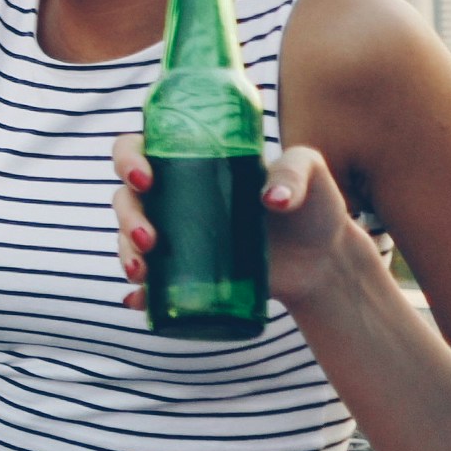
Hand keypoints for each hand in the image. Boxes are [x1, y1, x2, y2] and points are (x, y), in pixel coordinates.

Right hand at [107, 137, 382, 311]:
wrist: (325, 259)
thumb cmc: (314, 206)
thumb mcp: (312, 172)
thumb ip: (295, 172)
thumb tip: (271, 199)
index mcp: (193, 161)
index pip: (140, 150)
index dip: (127, 160)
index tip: (144, 179)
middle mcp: (176, 197)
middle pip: (126, 198)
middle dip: (126, 217)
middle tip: (148, 237)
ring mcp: (179, 236)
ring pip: (128, 238)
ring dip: (125, 252)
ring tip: (141, 272)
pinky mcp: (188, 273)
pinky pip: (150, 283)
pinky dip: (138, 294)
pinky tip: (136, 301)